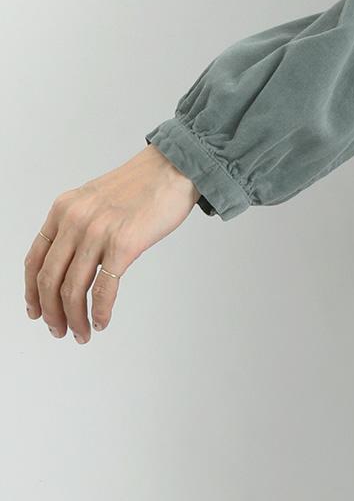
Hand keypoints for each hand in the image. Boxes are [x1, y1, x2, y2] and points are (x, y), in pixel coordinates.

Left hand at [25, 145, 201, 342]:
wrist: (175, 167)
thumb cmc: (143, 184)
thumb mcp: (94, 198)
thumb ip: (78, 226)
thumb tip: (73, 264)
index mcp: (63, 209)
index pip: (34, 260)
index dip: (31, 292)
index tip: (36, 310)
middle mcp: (75, 220)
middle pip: (49, 280)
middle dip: (51, 313)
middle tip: (59, 330)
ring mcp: (98, 232)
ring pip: (73, 289)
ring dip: (74, 318)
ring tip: (81, 333)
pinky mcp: (124, 244)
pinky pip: (104, 289)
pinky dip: (100, 311)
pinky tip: (102, 321)